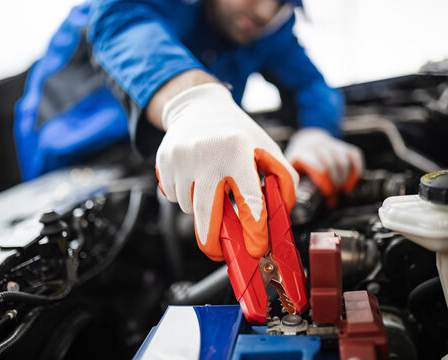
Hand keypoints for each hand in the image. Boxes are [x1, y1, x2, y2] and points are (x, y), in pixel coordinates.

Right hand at [155, 83, 298, 260]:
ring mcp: (181, 157)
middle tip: (218, 253)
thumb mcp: (266, 147)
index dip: (254, 229)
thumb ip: (283, 177)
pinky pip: (172, 197)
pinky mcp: (164, 161)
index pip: (249, 198)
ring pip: (189, 207)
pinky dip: (183, 197)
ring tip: (210, 188)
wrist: (198, 107)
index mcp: (237, 149)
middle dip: (212, 241)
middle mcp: (206, 153)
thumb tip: (283, 210)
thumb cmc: (236, 132)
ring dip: (200, 209)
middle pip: (207, 213)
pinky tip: (193, 179)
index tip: (256, 247)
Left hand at [284, 128, 363, 203]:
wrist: (307, 142)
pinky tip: (350, 183)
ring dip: (344, 179)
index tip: (327, 193)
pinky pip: (354, 156)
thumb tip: (301, 209)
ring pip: (343, 161)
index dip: (324, 181)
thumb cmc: (299, 162)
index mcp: (302, 154)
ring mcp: (331, 145)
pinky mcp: (344, 146)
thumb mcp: (291, 173)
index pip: (316, 166)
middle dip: (334, 183)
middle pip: (331, 165)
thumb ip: (295, 188)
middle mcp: (317, 147)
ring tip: (340, 190)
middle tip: (333, 194)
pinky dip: (356, 171)